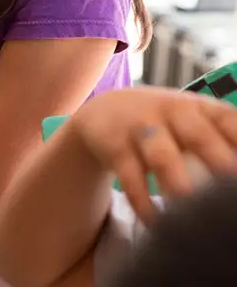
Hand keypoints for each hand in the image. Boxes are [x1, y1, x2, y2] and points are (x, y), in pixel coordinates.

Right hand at [69, 86, 236, 223]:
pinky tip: (156, 224)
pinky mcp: (115, 146)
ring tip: (191, 213)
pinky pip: (130, 175)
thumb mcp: (197, 123)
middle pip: (199, 136)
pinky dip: (143, 202)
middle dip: (220, 162)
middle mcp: (174, 112)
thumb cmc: (168, 126)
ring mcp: (142, 127)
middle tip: (230, 195)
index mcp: (203, 108)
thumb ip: (226, 145)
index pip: (231, 122)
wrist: (108, 111)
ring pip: (162, 156)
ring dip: (178, 184)